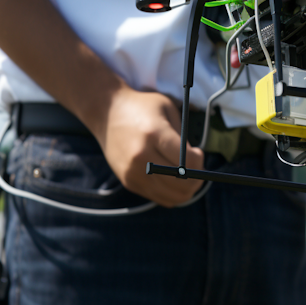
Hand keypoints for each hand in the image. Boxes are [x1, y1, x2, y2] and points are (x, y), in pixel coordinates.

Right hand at [90, 87, 204, 206]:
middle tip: (197, 166)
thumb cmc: (142, 107)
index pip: (187, 162)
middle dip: (197, 177)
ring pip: (172, 196)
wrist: (106, 113)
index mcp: (154, 135)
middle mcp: (141, 157)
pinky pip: (159, 198)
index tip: (198, 152)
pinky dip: (172, 192)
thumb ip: (183, 137)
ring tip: (187, 174)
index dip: (199, 160)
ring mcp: (133, 173)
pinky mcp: (128, 182)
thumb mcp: (168, 109)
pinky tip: (172, 178)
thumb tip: (196, 162)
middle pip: (181, 182)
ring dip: (187, 189)